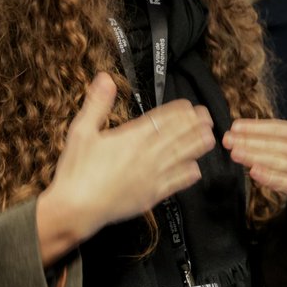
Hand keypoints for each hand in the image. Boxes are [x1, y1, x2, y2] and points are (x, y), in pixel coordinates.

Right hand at [37, 72, 215, 264]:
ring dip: (197, 146)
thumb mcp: (81, 131)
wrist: (75, 208)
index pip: (163, 119)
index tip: (190, 105)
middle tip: (207, 117)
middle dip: (195, 124)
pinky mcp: (151, 196)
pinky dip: (188, 175)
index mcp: (132, 137)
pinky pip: (176, 183)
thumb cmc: (76, 170)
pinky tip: (196, 170)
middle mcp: (147, 155)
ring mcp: (152, 176)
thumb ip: (97, 104)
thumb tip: (105, 78)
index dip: (179, 111)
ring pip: (183, 157)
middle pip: (178, 135)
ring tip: (210, 138)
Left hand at [222, 77, 286, 240]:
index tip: (235, 125)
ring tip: (234, 152)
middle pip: (275, 145)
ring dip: (253, 157)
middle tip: (227, 139)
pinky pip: (283, 182)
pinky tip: (252, 171)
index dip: (257, 127)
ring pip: (276, 162)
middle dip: (248, 141)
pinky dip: (267, 177)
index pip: (279, 129)